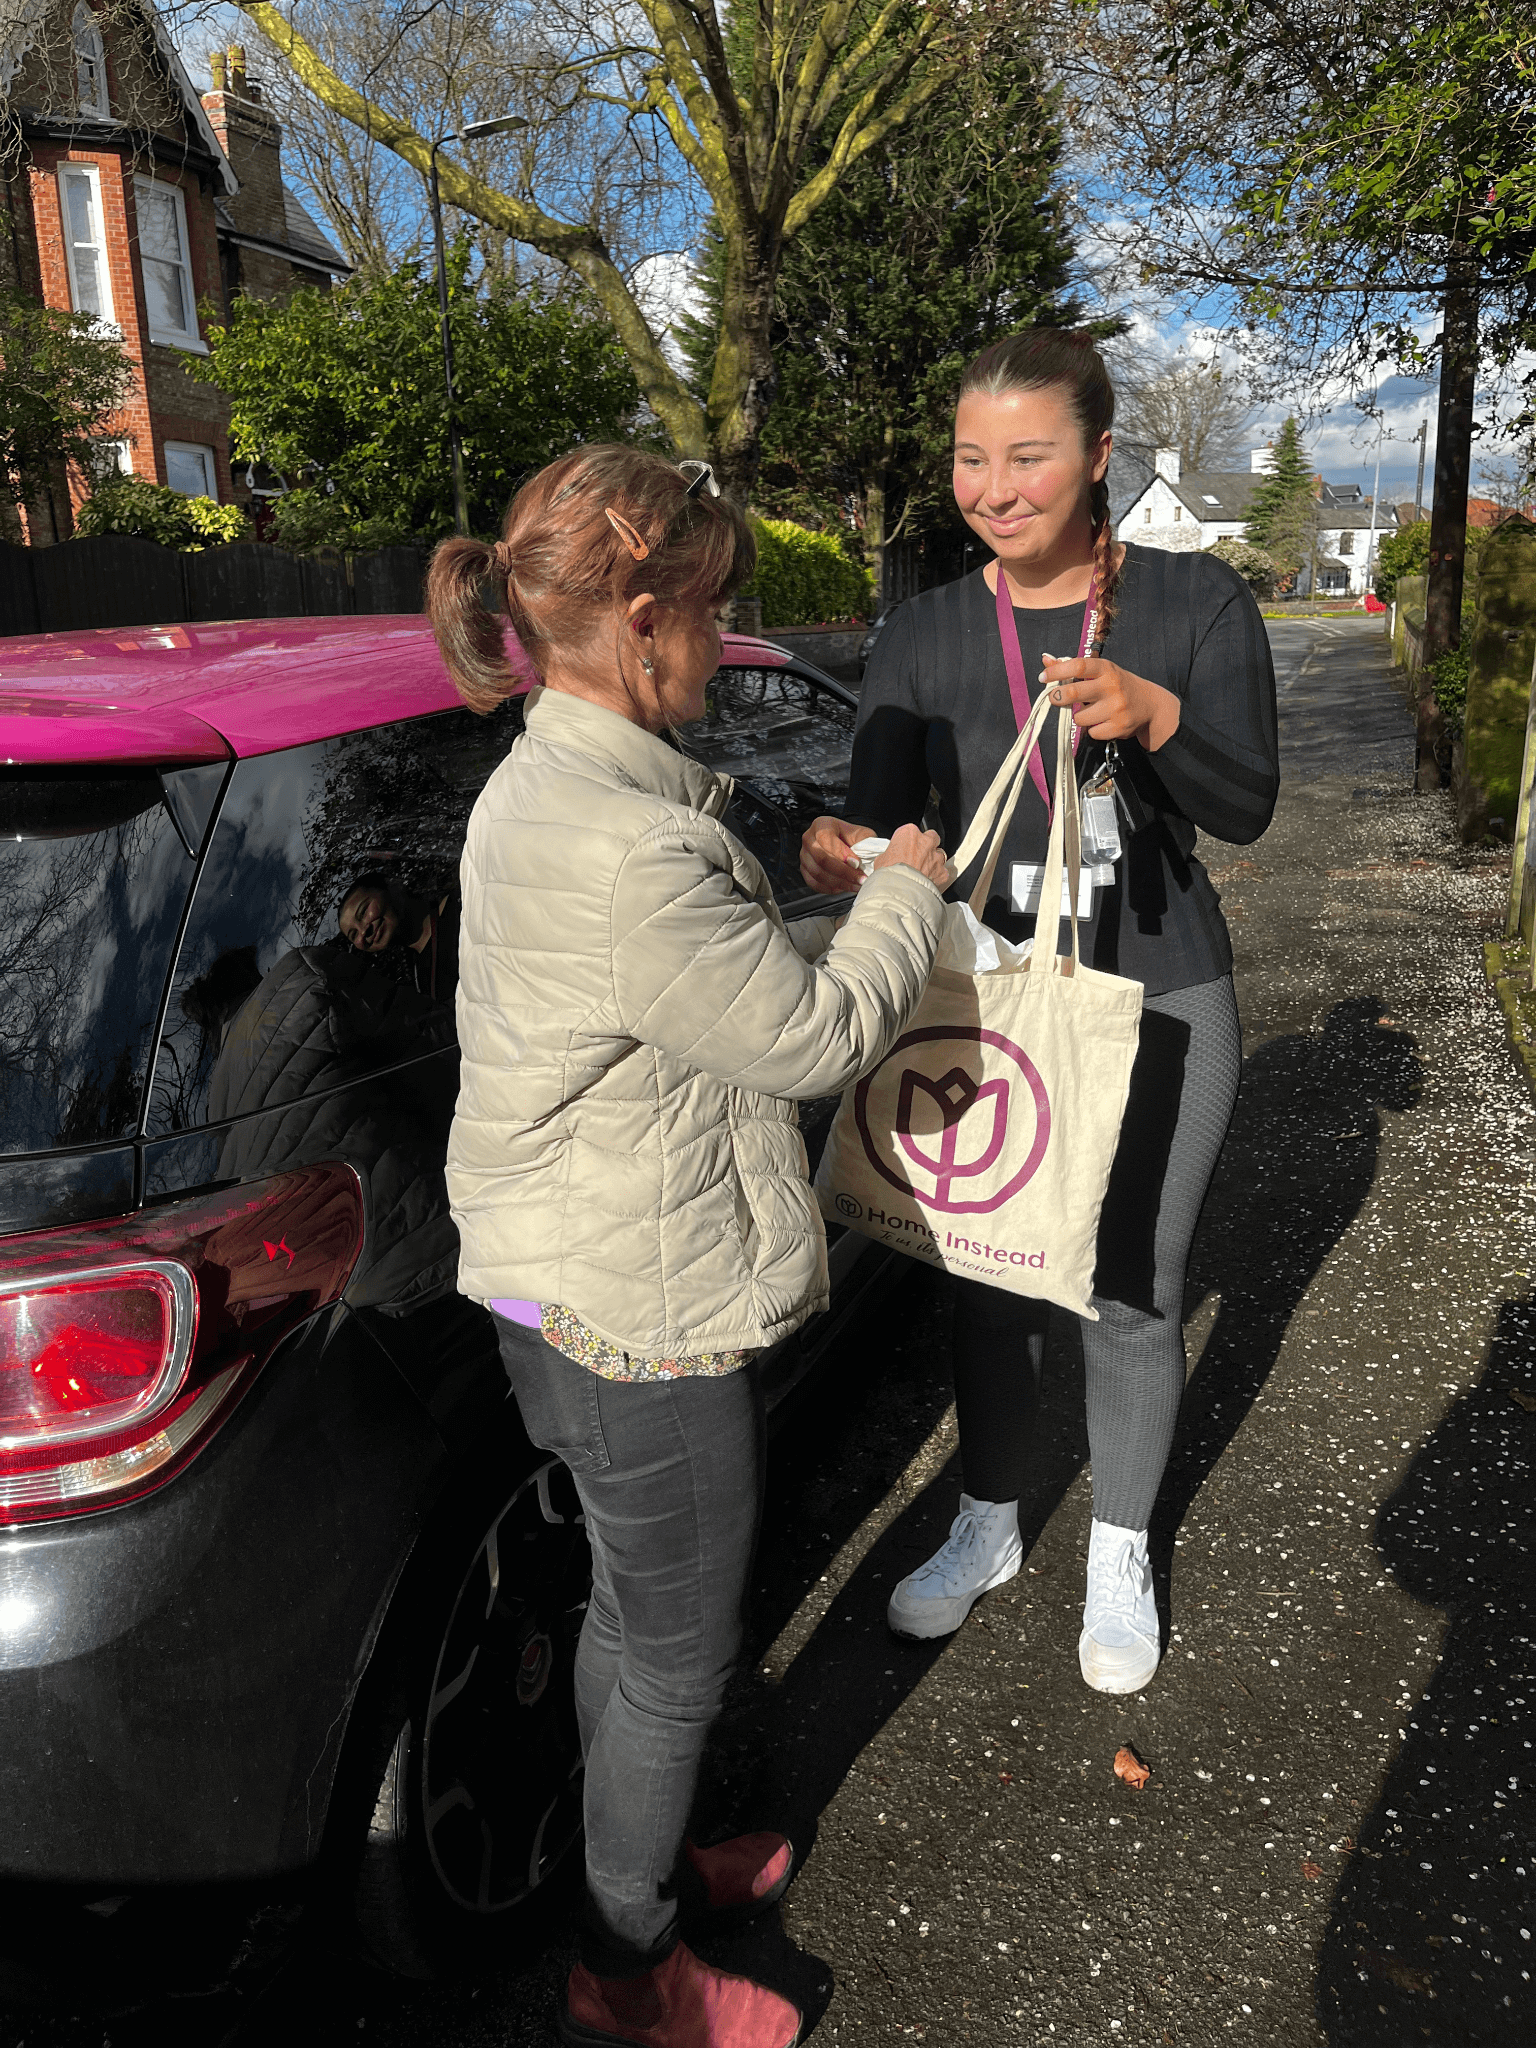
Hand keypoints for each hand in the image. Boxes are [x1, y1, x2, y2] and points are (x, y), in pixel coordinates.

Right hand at [800, 815, 873, 893]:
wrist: (846, 846)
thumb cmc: (853, 839)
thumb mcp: (862, 834)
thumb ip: (865, 842)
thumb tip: (865, 858)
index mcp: (822, 824)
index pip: (826, 838)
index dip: (841, 852)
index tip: (857, 863)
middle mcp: (809, 839)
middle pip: (821, 858)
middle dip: (843, 872)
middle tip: (860, 878)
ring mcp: (804, 855)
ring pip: (818, 873)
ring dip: (840, 882)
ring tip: (856, 885)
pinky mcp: (805, 870)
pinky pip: (815, 884)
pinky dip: (831, 889)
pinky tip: (845, 887)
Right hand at [871, 823, 950, 889]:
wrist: (899, 892)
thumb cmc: (889, 874)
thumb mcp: (881, 859)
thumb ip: (890, 854)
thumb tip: (888, 859)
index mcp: (909, 833)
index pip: (911, 831)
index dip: (908, 841)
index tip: (904, 848)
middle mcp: (926, 842)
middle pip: (931, 837)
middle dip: (926, 845)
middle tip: (917, 856)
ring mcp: (936, 857)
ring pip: (939, 854)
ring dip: (933, 861)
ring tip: (922, 871)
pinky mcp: (942, 872)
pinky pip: (943, 871)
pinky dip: (937, 876)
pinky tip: (928, 881)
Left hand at [1043, 653, 1180, 750]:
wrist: (1150, 705)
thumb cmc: (1118, 686)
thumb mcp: (1101, 672)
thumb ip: (1073, 668)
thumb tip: (1046, 660)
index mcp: (1106, 669)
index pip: (1078, 666)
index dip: (1057, 671)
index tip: (1043, 677)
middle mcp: (1112, 686)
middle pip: (1073, 693)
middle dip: (1058, 697)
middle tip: (1055, 698)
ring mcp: (1116, 708)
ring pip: (1079, 717)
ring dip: (1079, 716)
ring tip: (1092, 711)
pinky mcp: (1118, 727)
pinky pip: (1091, 732)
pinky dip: (1093, 729)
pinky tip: (1103, 721)